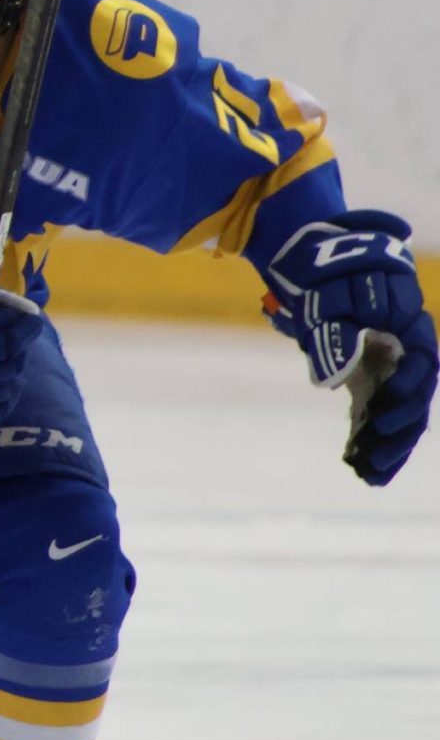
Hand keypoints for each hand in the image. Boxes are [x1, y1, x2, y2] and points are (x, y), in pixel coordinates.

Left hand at [264, 210, 434, 483]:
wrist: (318, 263)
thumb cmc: (326, 279)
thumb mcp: (327, 302)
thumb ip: (334, 339)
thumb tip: (334, 382)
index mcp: (406, 329)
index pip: (421, 367)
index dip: (405, 394)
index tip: (380, 418)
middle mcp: (405, 353)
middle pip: (414, 399)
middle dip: (398, 434)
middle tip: (374, 465)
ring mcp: (390, 368)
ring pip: (400, 412)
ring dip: (389, 444)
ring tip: (369, 476)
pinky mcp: (371, 381)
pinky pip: (379, 413)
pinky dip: (372, 438)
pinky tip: (361, 467)